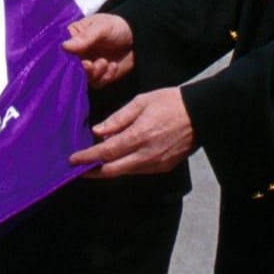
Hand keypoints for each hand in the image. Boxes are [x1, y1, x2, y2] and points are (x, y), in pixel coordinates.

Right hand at [64, 14, 135, 89]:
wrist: (137, 37)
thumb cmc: (116, 26)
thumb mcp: (101, 28)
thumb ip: (85, 37)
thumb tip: (64, 46)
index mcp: (72, 38)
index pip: (60, 50)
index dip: (64, 57)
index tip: (73, 58)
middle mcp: (77, 54)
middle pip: (69, 68)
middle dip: (81, 69)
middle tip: (89, 64)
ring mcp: (87, 66)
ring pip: (83, 79)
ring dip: (95, 73)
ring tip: (105, 62)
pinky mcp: (99, 76)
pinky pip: (97, 83)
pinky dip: (105, 77)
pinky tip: (113, 66)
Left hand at [68, 88, 195, 176]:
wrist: (200, 113)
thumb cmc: (170, 102)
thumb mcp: (141, 102)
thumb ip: (118, 118)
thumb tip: (98, 132)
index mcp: (139, 136)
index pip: (106, 152)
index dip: (87, 158)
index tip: (73, 160)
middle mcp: (146, 155)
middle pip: (113, 170)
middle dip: (93, 171)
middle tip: (78, 168)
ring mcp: (156, 164)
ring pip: (125, 172)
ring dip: (108, 169)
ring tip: (94, 163)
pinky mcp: (164, 167)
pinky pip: (138, 170)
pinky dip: (125, 166)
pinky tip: (118, 159)